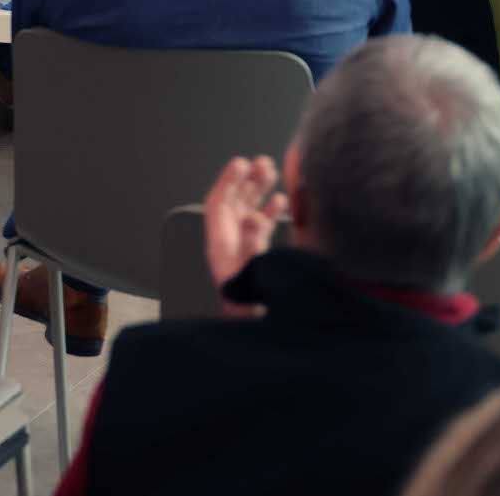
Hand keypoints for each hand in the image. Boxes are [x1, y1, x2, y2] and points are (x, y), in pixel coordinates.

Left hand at [203, 155, 287, 316]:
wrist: (256, 335)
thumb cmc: (251, 310)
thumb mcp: (252, 276)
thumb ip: (253, 247)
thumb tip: (254, 217)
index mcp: (220, 248)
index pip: (217, 205)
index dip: (228, 182)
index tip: (241, 163)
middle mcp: (228, 246)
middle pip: (233, 204)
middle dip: (246, 182)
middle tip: (262, 164)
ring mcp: (241, 251)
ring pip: (247, 213)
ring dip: (258, 193)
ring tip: (271, 173)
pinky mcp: (256, 258)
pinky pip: (259, 228)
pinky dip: (269, 212)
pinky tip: (281, 203)